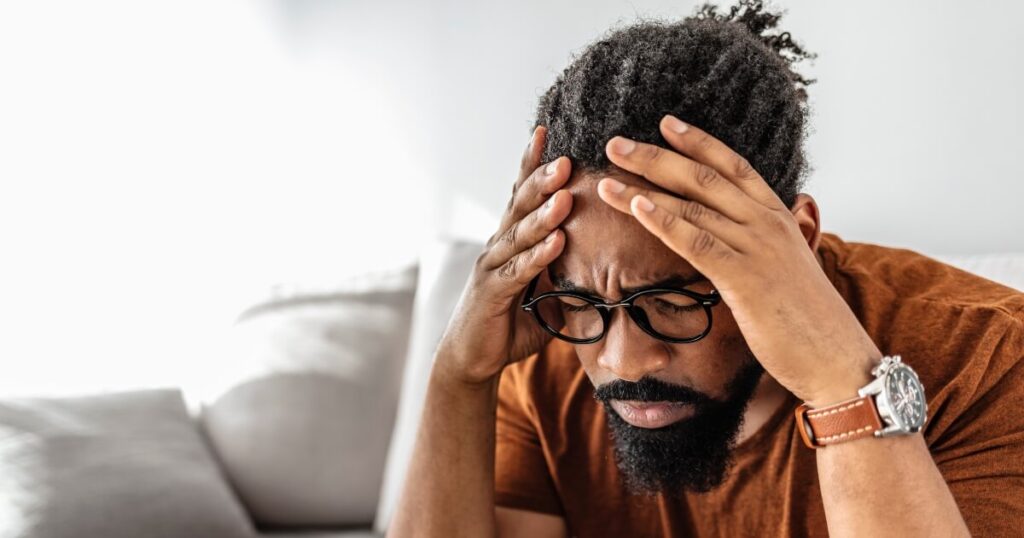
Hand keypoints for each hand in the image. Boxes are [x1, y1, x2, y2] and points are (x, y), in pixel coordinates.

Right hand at [435, 126, 573, 385]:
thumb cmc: (511, 323)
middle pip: (521, 204)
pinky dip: (539, 255)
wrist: (472, 358)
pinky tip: (558, 241)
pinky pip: (519, 270)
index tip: (547, 132)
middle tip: (566, 156)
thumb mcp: (547, 293)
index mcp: (511, 239)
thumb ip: (568, 273)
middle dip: (543, 179)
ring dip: (544, 213)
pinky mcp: (492, 292)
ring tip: (565, 193)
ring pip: (520, 233)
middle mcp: (498, 244)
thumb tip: (608, 262)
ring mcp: (492, 266)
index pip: (522, 194)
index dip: (533, 164)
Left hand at [595, 115, 879, 406]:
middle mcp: (767, 223)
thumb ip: (759, 247)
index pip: (733, 166)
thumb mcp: (786, 269)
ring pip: (693, 205)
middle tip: (615, 144)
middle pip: (703, 177)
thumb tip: (732, 240)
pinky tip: (636, 207)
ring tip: (608, 175)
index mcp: (778, 217)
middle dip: (656, 157)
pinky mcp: (745, 278)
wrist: (838, 359)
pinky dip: (663, 221)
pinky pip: (696, 242)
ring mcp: (757, 247)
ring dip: (644, 187)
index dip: (698, 142)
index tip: (665, 124)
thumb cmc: (808, 321)